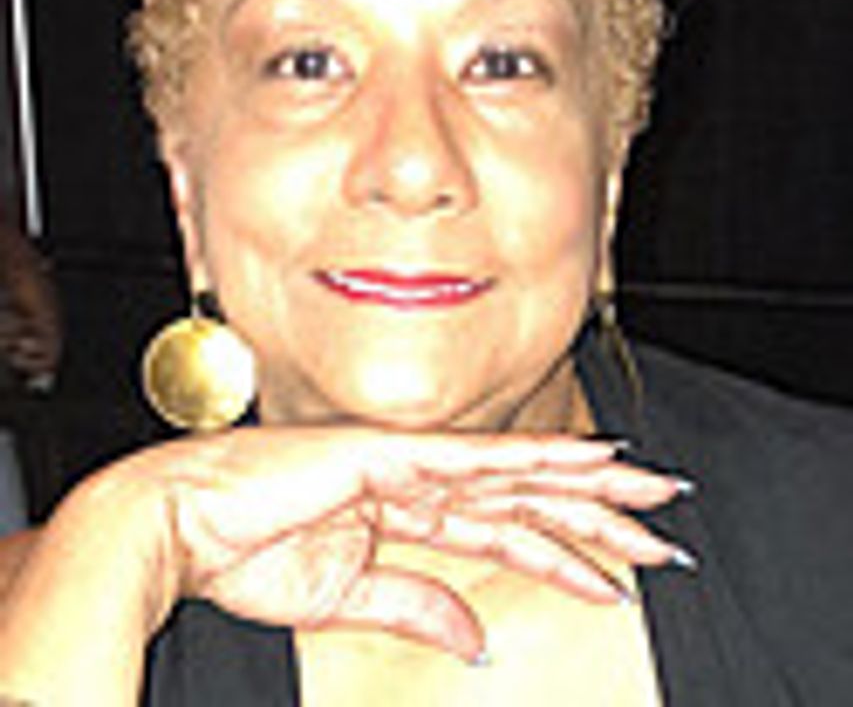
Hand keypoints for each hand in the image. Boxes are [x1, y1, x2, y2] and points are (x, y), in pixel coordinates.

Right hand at [137, 427, 686, 661]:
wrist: (180, 522)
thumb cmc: (245, 550)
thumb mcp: (345, 598)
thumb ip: (416, 606)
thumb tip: (476, 637)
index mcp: (406, 509)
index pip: (506, 531)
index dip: (567, 549)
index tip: (619, 569)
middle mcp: (419, 478)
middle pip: (528, 496)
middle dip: (600, 509)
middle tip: (666, 514)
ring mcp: (409, 463)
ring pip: (518, 475)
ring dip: (589, 486)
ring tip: (651, 490)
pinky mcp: (392, 457)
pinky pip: (480, 463)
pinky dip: (538, 462)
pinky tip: (589, 463)